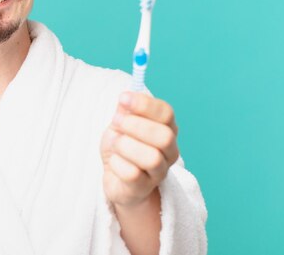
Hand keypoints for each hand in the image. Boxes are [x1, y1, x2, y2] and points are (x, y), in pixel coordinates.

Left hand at [100, 92, 179, 207]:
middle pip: (164, 136)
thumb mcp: (121, 123)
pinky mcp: (143, 188)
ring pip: (151, 158)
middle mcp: (169, 151)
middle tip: (116, 122)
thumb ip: (126, 110)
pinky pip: (132, 174)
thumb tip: (127, 96)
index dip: (144, 104)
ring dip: (125, 146)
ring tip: (115, 144)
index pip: (166, 113)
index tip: (123, 98)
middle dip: (135, 126)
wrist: (115, 178)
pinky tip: (114, 161)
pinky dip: (117, 164)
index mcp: (167, 129)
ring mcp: (159, 172)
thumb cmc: (123, 146)